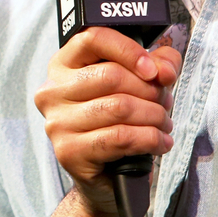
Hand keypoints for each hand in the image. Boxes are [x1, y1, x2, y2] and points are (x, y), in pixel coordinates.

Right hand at [34, 27, 181, 216]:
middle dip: (150, 91)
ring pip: (119, 107)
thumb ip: (156, 66)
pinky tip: (160, 142)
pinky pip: (119, 137)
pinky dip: (149, 139)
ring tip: (164, 125)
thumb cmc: (117, 124)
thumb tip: (165, 68)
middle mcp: (52, 91)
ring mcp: (57, 123)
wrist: (105, 177)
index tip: (153, 70)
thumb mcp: (138, 86)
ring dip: (154, 117)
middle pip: (112, 76)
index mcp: (63, 66)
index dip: (129, 50)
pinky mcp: (69, 151)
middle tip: (165, 105)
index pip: (93, 39)